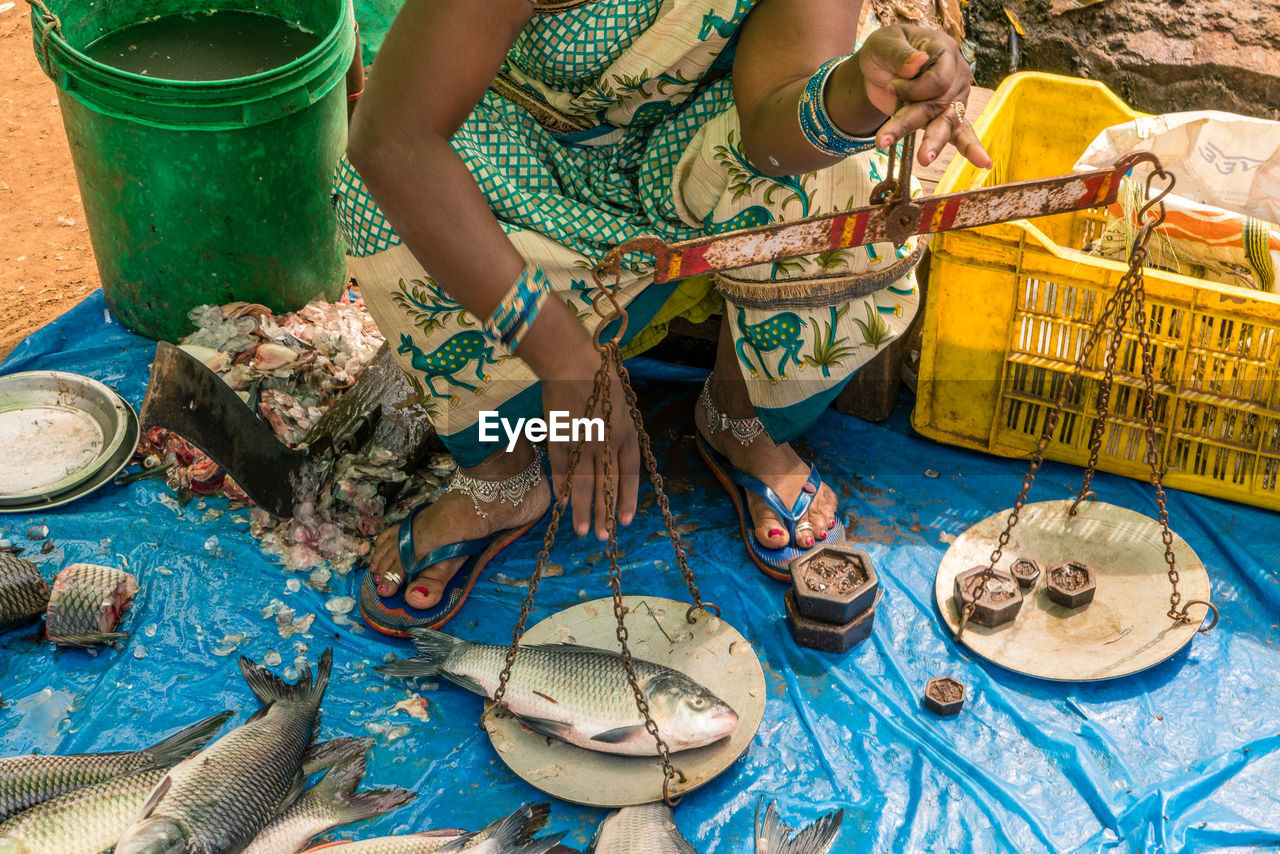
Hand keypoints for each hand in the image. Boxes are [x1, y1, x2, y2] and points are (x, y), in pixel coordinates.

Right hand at [540, 347, 639, 539]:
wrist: (572, 360)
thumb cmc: (597, 374)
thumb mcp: (619, 402)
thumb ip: (618, 427)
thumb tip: (615, 448)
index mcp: (626, 431)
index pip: (631, 473)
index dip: (628, 497)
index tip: (626, 519)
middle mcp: (608, 441)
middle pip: (610, 483)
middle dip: (607, 512)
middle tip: (605, 536)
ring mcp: (585, 442)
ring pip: (587, 483)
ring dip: (585, 510)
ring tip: (584, 532)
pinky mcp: (562, 439)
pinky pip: (563, 469)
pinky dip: (563, 487)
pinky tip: (564, 504)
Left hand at [857, 25, 991, 168]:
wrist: (879, 69)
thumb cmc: (885, 52)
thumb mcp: (884, 44)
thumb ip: (899, 54)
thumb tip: (918, 62)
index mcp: (944, 52)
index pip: (938, 79)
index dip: (912, 89)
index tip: (891, 86)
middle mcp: (954, 76)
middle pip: (939, 105)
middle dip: (909, 122)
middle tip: (885, 139)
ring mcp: (953, 99)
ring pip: (946, 124)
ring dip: (932, 143)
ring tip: (924, 159)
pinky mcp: (946, 117)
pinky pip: (962, 134)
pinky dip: (971, 149)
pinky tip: (985, 163)